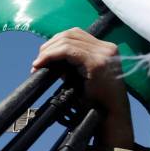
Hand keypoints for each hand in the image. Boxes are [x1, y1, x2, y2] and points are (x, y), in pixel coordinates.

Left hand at [31, 27, 133, 148]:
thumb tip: (50, 58)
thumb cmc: (97, 101)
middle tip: (38, 61)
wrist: (111, 116)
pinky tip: (42, 63)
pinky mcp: (96, 62)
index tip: (43, 56)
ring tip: (37, 63)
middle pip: (70, 34)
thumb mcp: (82, 76)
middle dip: (50, 45)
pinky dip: (51, 55)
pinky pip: (67, 50)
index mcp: (105, 49)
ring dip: (48, 51)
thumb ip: (70, 64)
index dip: (56, 42)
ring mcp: (103, 53)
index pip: (76, 34)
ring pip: (67, 40)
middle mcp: (106, 48)